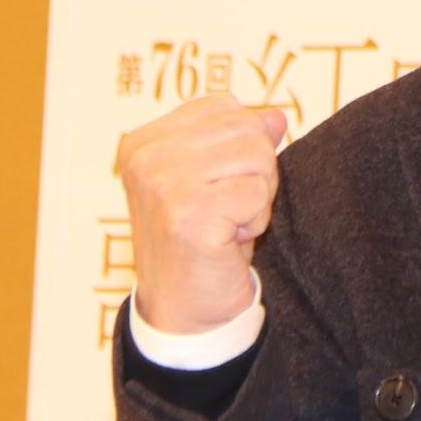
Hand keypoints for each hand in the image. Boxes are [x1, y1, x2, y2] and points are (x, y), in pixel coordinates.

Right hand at [116, 94, 289, 333]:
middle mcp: (146, 157)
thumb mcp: (218, 181)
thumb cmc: (203, 245)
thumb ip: (240, 141)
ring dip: (256, 199)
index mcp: (143, 141)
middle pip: (247, 129)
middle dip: (255, 173)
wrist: (184, 313)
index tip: (216, 187)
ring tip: (225, 225)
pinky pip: (258, 195)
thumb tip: (277, 117)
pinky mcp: (188, 214)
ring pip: (259, 158)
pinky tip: (227, 242)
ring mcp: (163, 184)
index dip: (241, 146)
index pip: (225, 107)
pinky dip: (255, 223)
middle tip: (227, 211)